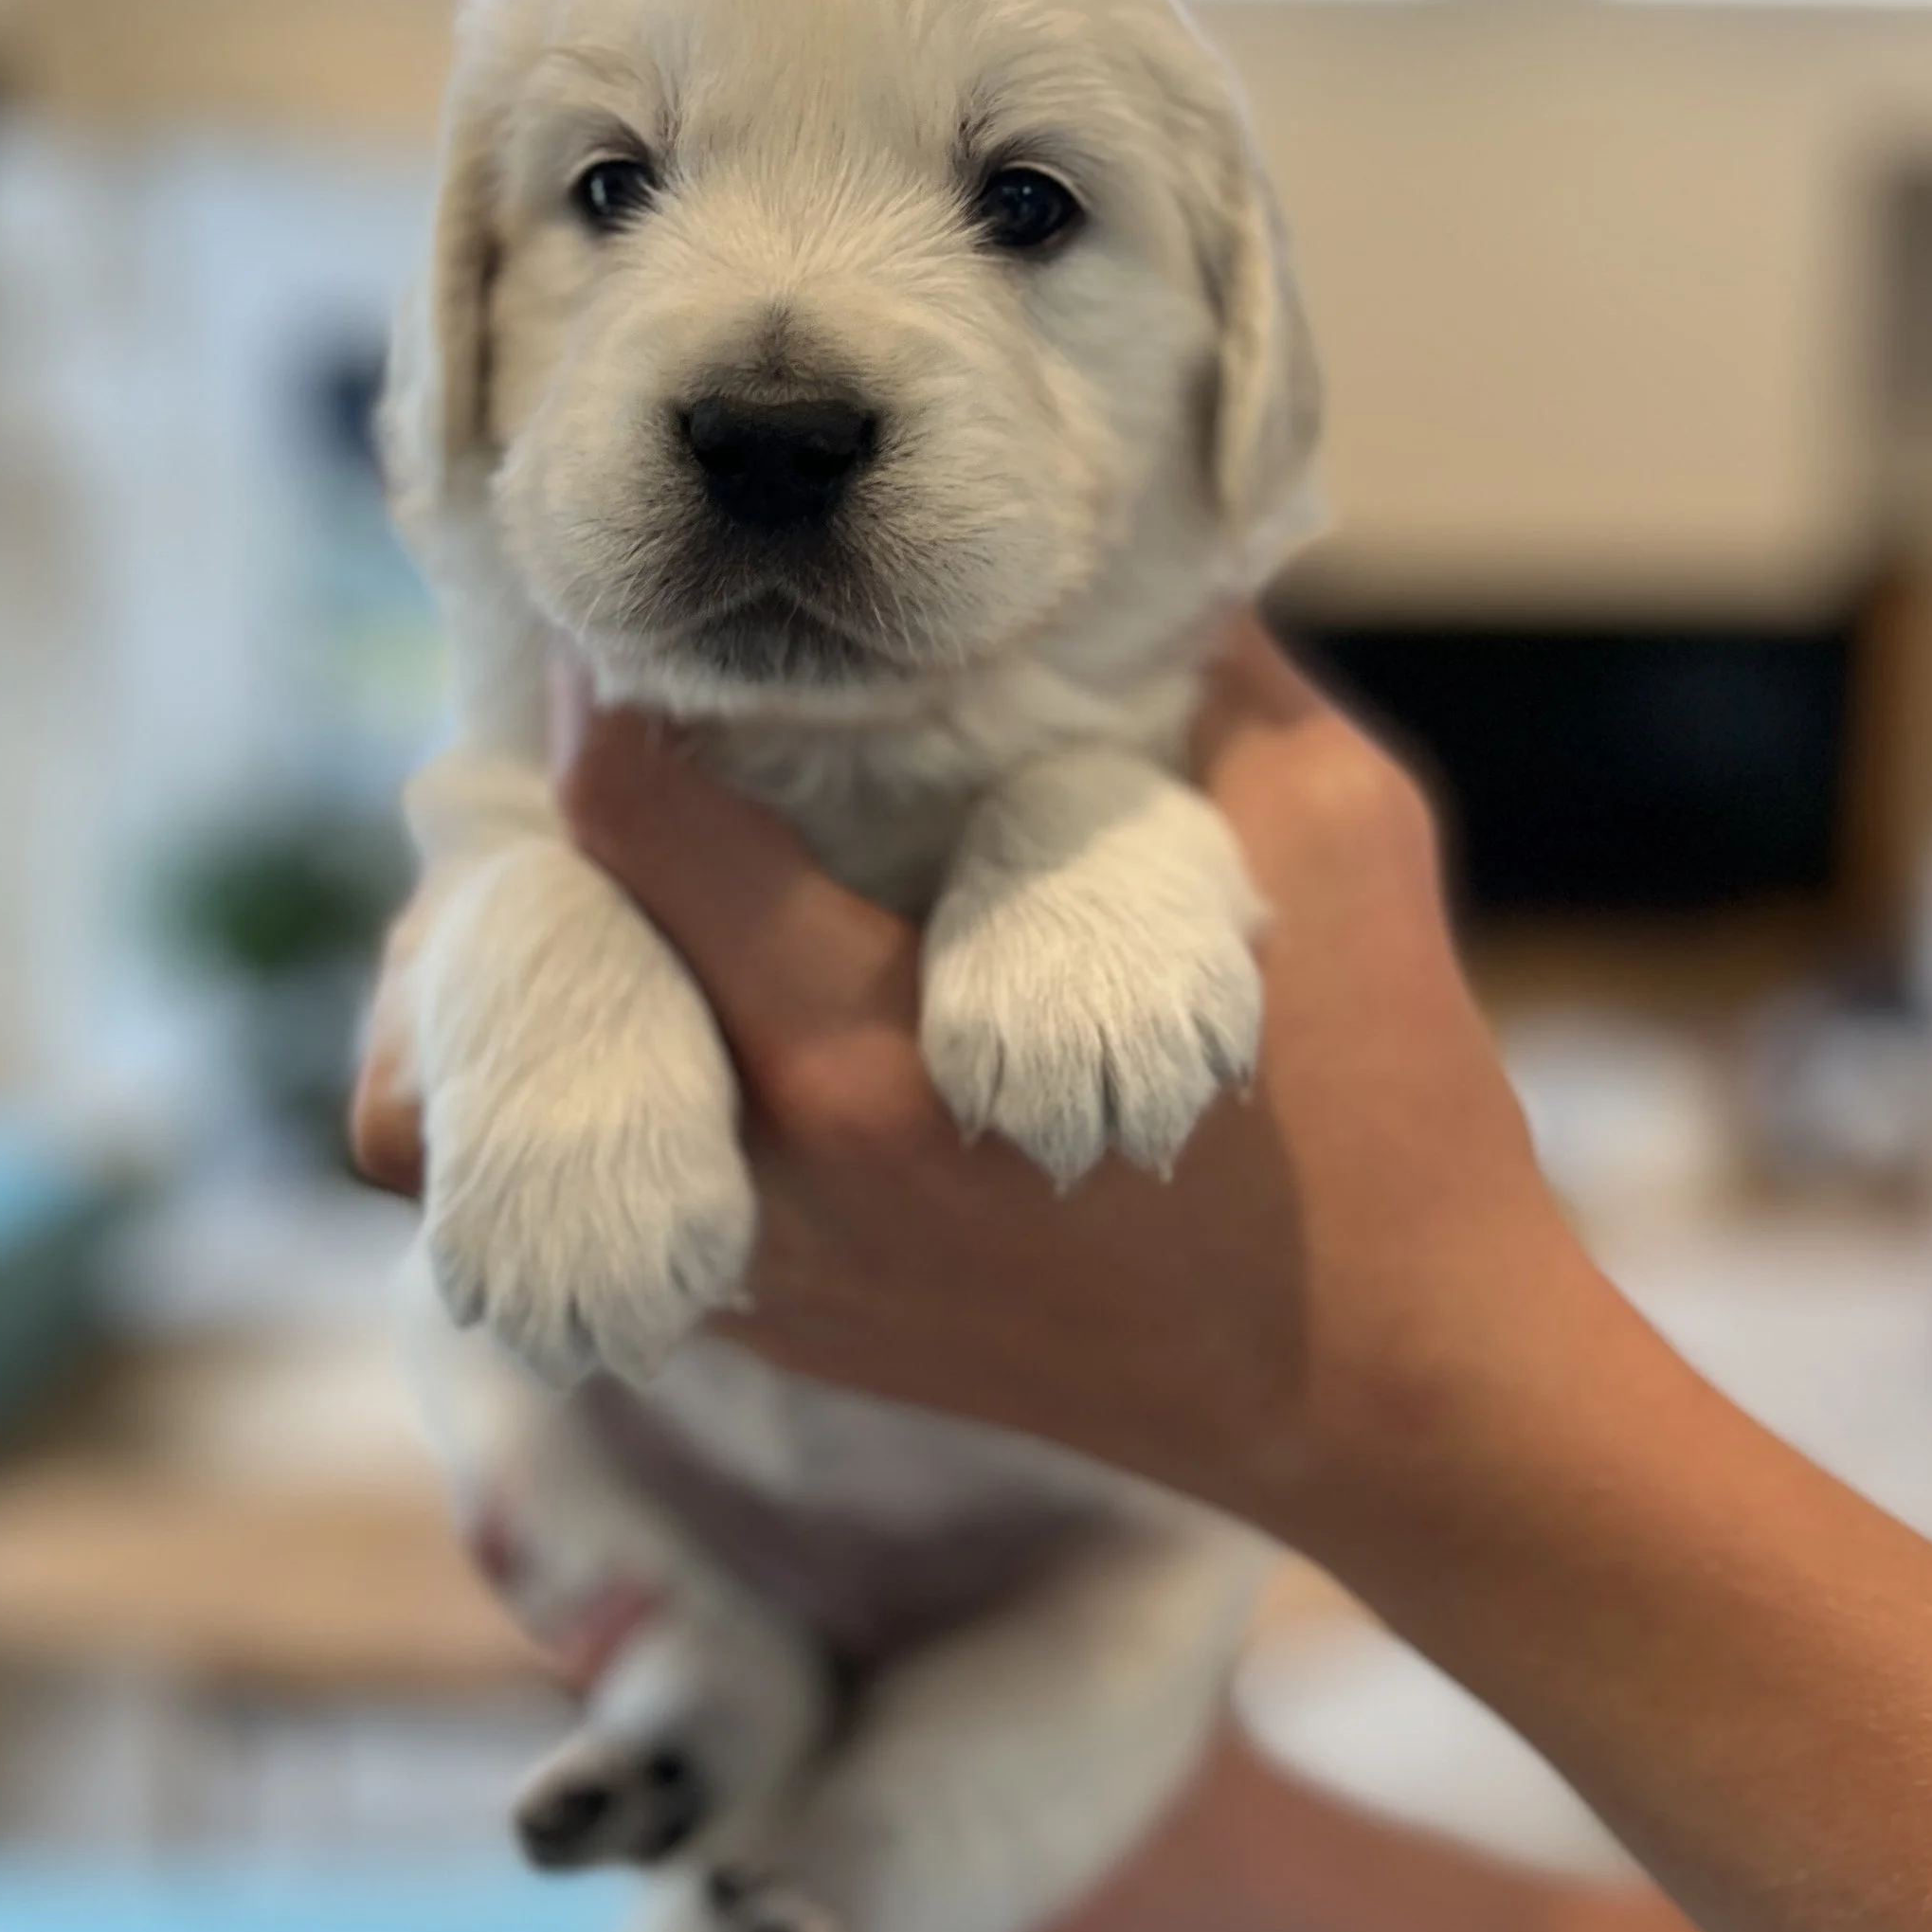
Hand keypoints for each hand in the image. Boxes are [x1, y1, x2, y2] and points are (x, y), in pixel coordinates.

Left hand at [355, 616, 1591, 1551]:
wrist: (1391, 1395)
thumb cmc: (1387, 1111)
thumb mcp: (1333, 831)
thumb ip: (1202, 665)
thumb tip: (1108, 537)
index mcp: (874, 1061)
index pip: (633, 824)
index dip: (623, 686)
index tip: (659, 615)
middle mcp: (779, 1189)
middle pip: (540, 951)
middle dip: (576, 810)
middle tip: (634, 711)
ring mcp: (769, 1283)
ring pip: (543, 1085)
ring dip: (588, 944)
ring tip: (657, 843)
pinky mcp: (788, 1330)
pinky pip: (629, 1172)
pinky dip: (638, 1064)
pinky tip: (713, 982)